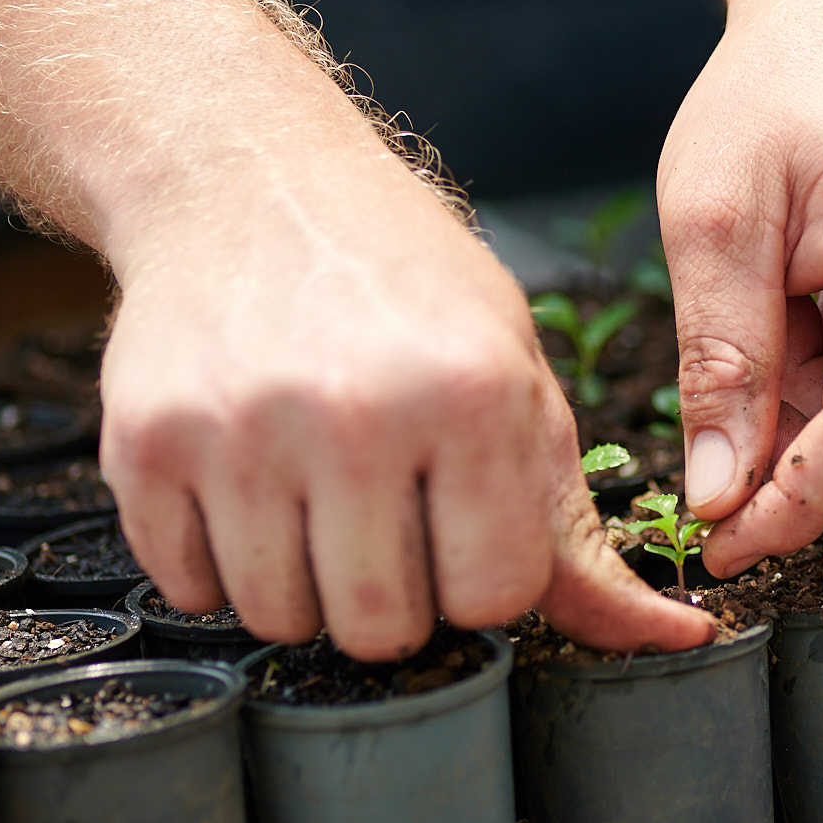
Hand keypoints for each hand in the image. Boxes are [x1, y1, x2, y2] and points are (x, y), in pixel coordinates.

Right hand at [98, 144, 714, 659]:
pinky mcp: (143, 443)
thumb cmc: (410, 294)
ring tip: (316, 493)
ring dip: (304, 584)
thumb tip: (680, 639)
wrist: (250, 184)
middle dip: (394, 596)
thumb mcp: (516, 384)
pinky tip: (246, 480)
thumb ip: (577, 529)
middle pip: (382, 628)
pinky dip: (218, 561)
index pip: (492, 598)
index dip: (480, 575)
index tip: (461, 518)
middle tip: (385, 513)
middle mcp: (355, 413)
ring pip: (280, 620)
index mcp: (472, 394)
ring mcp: (238, 430)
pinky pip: (187, 588)